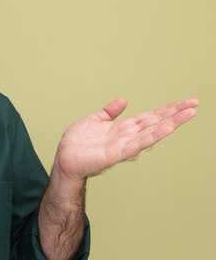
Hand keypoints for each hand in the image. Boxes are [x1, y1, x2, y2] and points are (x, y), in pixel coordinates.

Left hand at [55, 98, 198, 180]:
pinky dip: (154, 135)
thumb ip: (109, 112)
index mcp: (124, 127)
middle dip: (176, 113)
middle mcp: (128, 135)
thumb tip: (123, 100)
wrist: (64, 159)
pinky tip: (168, 127)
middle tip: (195, 103)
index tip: (185, 102)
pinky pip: (139, 142)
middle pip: (156, 121)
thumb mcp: (94, 120)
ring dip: (171, 122)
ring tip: (189, 113)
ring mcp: (125, 144)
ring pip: (153, 131)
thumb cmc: (77, 143)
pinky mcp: (118, 152)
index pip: (150, 116)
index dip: (167, 109)